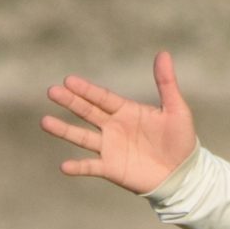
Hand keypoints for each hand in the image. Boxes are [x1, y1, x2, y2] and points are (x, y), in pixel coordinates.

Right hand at [42, 51, 198, 194]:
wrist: (184, 174)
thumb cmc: (182, 141)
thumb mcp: (176, 110)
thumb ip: (167, 84)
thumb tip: (163, 54)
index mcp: (126, 111)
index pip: (102, 97)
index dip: (86, 90)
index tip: (69, 80)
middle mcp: (114, 127)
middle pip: (87, 112)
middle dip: (70, 102)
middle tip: (52, 91)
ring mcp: (110, 148)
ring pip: (82, 137)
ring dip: (64, 130)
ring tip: (45, 122)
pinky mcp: (111, 168)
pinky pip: (91, 167)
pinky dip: (78, 167)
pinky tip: (64, 166)